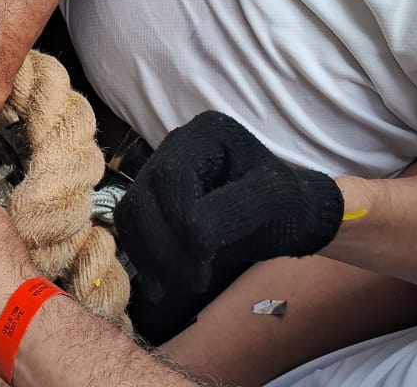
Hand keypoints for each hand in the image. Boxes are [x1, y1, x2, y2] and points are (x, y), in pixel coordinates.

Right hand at [115, 111, 343, 302]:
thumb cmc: (286, 207)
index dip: (181, 228)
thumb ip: (233, 210)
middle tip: (191, 284)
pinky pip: (131, 226)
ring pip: (130, 212)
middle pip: (143, 195)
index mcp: (206, 131)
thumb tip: (190, 233)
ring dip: (149, 256)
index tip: (206, 271)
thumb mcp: (276, 200)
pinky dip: (143, 256)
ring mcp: (158, 168)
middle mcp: (175, 143)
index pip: (171, 177)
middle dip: (161, 247)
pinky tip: (165, 281)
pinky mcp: (152, 197)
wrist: (284, 219)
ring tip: (179, 286)